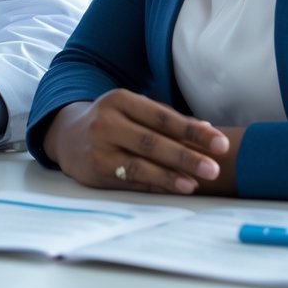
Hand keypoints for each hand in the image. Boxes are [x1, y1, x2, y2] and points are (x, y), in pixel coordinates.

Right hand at [43, 89, 231, 194]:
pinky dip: (156, 185)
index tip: (220, 144)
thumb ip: (168, 120)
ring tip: (196, 183)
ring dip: (171, 175)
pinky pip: (131, 179)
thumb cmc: (113, 122)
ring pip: (140, 163)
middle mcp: (107, 121)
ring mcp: (99, 147)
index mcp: (120, 99)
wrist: (67, 135)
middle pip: (152, 140)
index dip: (192, 131)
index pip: (162, 116)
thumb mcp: (134, 111)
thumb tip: (207, 130)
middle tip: (214, 168)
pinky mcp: (95, 170)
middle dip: (186, 156)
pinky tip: (176, 187)